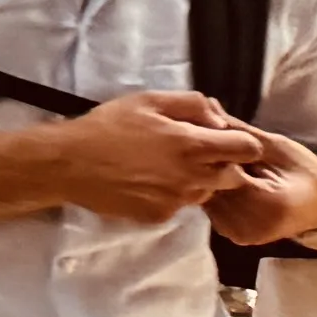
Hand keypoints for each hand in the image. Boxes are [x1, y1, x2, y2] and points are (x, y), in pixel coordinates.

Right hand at [34, 88, 282, 223]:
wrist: (68, 164)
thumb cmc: (107, 126)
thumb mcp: (147, 100)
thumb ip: (192, 104)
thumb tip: (218, 119)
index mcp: (193, 144)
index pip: (248, 148)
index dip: (242, 143)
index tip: (224, 140)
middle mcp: (193, 176)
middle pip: (233, 176)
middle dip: (221, 165)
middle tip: (190, 154)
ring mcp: (177, 200)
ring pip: (206, 192)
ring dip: (195, 181)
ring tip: (163, 168)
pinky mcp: (160, 216)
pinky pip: (179, 206)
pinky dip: (170, 195)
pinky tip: (145, 182)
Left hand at [202, 138, 316, 249]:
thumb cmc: (304, 171)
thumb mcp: (276, 146)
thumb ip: (240, 131)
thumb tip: (208, 106)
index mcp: (269, 204)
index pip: (223, 172)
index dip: (211, 152)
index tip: (207, 135)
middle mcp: (252, 225)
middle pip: (209, 188)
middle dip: (204, 165)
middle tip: (206, 147)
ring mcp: (241, 234)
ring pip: (205, 199)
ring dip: (204, 179)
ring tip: (215, 163)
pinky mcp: (234, 236)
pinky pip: (212, 209)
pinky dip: (212, 192)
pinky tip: (220, 180)